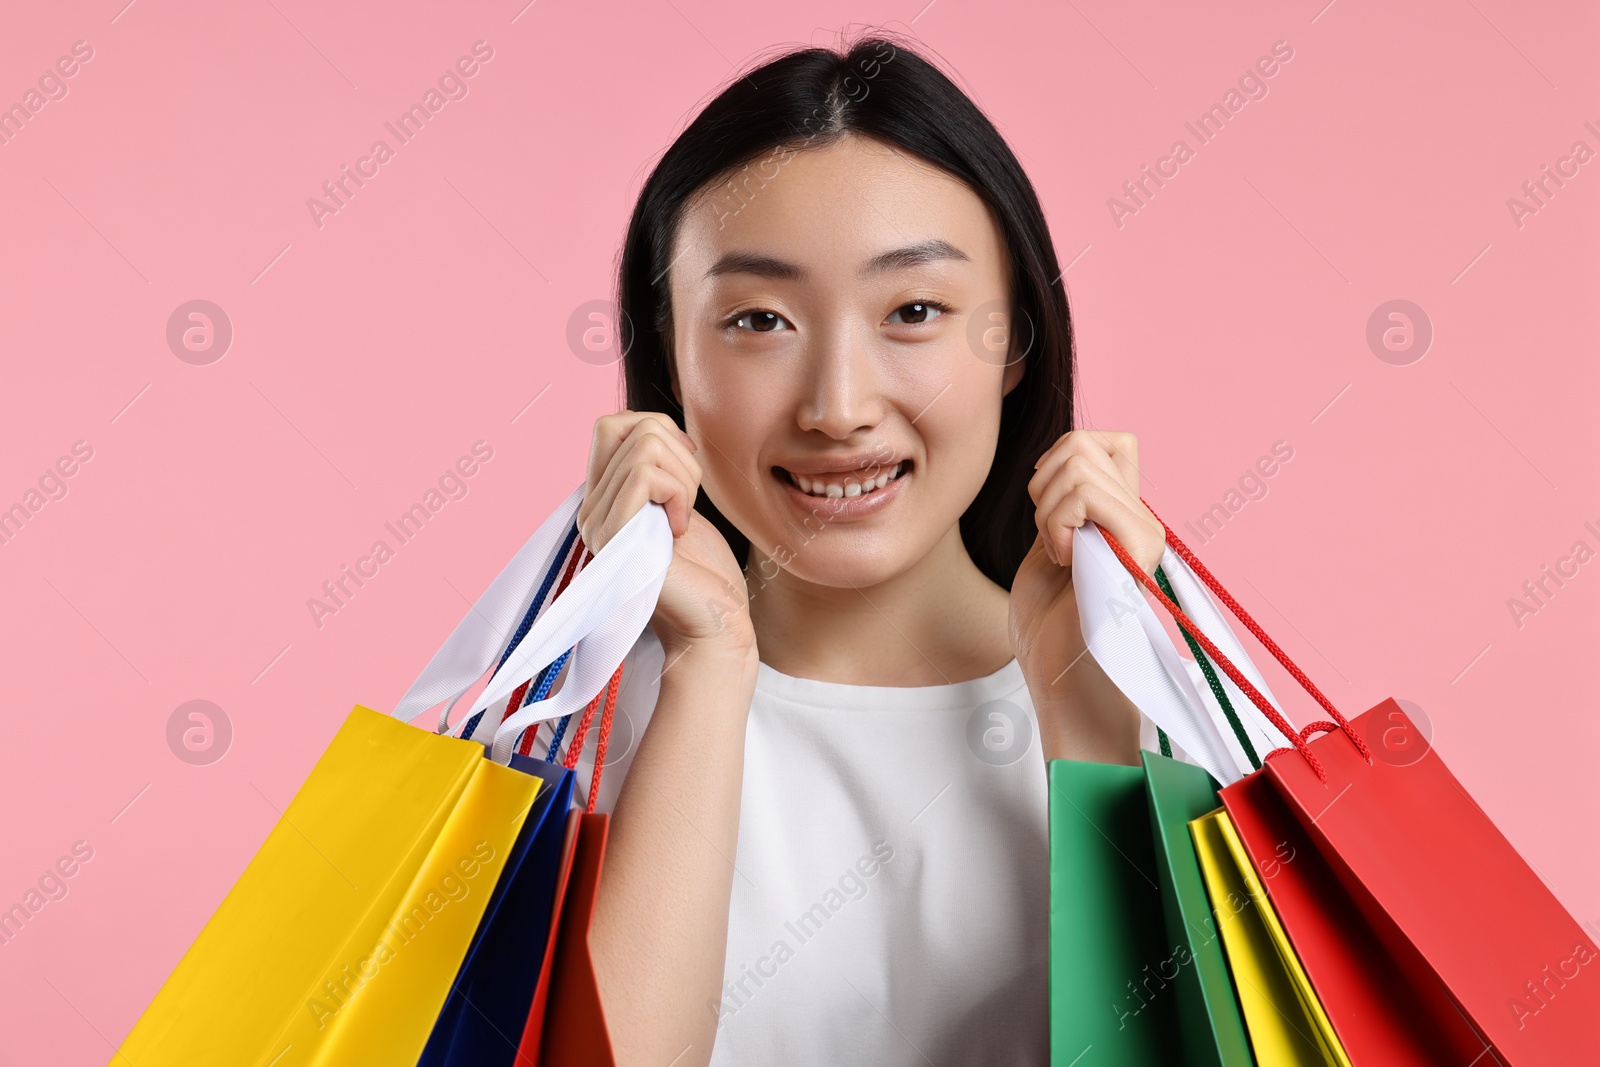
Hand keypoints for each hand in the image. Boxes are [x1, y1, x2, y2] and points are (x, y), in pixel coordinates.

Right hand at [578, 411, 754, 660]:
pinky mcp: (616, 538)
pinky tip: (681, 530)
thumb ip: (657, 468)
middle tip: (689, 504)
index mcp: (603, 499)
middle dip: (682, 457)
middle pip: (635, 429)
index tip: (686, 466)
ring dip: (684, 477)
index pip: (611, 425)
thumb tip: (653, 426)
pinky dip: (679, 494)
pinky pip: (645, 476)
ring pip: (644, 448)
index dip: (657, 427)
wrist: (714, 624)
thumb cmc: (704, 571)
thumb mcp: (677, 503)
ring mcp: (599, 525)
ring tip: (685, 518)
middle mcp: (591, 511)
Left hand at [1008, 430, 1162, 763]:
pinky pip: (1086, 497)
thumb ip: (1062, 504)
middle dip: (1043, 484)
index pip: (1111, 441)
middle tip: (1049, 540)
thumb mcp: (1048, 546)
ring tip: (1058, 555)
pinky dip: (1056, 524)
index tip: (1045, 508)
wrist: (1062, 679)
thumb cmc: (1049, 627)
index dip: (1063, 457)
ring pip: (1080, 465)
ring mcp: (1143, 532)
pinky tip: (1064, 562)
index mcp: (1121, 516)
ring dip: (1047, 510)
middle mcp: (1140, 518)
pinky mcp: (1138, 549)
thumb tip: (1060, 458)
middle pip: (1084, 442)